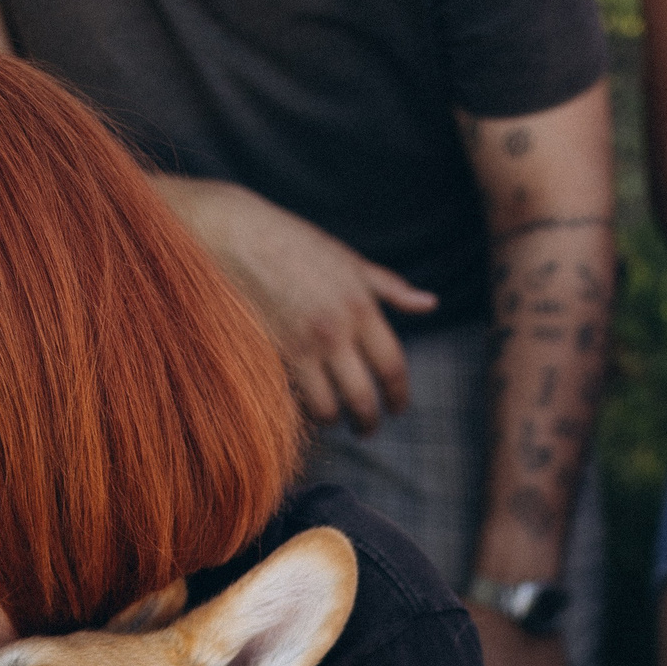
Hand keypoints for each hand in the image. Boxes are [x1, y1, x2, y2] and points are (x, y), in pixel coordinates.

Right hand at [155, 177, 436, 431]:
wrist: (236, 235)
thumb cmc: (295, 245)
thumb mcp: (348, 261)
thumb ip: (390, 288)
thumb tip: (430, 304)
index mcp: (360, 307)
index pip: (392, 367)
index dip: (398, 396)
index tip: (397, 409)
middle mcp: (335, 331)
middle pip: (362, 398)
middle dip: (368, 422)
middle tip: (366, 430)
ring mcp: (300, 346)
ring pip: (326, 408)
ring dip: (331, 420)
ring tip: (332, 420)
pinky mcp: (269, 355)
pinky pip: (291, 400)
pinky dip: (298, 410)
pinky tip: (300, 407)